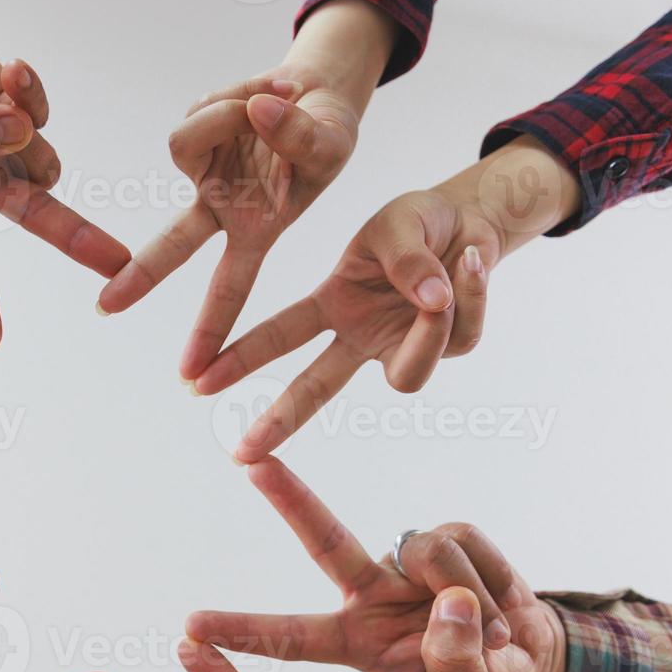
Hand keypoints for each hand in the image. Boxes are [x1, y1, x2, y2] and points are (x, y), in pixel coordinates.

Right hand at [0, 0, 129, 347]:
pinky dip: (29, 91)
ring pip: (43, 157)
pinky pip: (42, 113)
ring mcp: (5, 147)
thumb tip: (21, 131)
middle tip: (118, 266)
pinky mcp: (21, 111)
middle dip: (78, 239)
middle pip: (39, 217)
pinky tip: (9, 70)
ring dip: (18, 127)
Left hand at [95, 0, 397, 381]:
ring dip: (228, 115)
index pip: (231, 288)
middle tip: (104, 308)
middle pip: (173, 246)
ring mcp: (203, 173)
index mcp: (258, 230)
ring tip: (275, 104)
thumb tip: (254, 115)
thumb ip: (300, 136)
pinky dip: (231, 97)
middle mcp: (222, 209)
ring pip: (184, 144)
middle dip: (141, 274)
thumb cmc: (329, 133)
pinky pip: (198, 111)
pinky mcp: (193, 134)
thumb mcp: (332, 142)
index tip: (190, 375)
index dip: (213, 330)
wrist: (315, 92)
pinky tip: (261, 97)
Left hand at [187, 457, 567, 671]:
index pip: (290, 639)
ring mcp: (404, 563)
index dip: (243, 632)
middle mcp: (368, 595)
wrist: (530, 663)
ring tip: (494, 635)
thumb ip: (454, 663)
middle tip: (251, 463)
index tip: (190, 627)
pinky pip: (465, 542)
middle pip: (323, 541)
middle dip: (290, 500)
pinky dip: (493, 578)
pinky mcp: (445, 538)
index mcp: (353, 644)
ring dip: (470, 594)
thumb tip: (448, 604)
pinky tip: (502, 604)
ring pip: (427, 553)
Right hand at [195, 136, 579, 461]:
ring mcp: (401, 347)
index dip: (240, 358)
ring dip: (431, 331)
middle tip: (242, 452)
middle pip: (316, 388)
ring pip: (407, 377)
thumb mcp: (400, 225)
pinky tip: (473, 259)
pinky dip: (473, 294)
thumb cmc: (420, 222)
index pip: (281, 335)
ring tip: (457, 264)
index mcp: (333, 304)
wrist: (472, 219)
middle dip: (279, 417)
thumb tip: (432, 304)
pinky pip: (460, 338)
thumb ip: (408, 263)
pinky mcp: (447, 350)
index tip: (198, 381)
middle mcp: (360, 336)